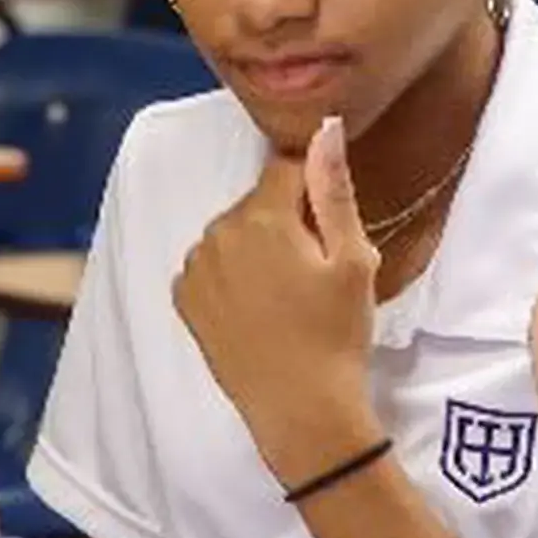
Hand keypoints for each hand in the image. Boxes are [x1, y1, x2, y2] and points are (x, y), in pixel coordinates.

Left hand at [173, 116, 383, 488]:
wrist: (301, 410)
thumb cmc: (337, 334)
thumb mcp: (352, 259)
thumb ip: (334, 189)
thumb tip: (325, 127)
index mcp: (261, 216)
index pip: (287, 167)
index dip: (314, 190)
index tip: (328, 227)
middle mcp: (217, 233)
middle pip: (258, 202)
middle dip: (286, 220)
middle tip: (314, 271)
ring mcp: (195, 267)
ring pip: (233, 232)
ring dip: (257, 247)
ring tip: (287, 295)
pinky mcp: (185, 299)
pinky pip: (210, 265)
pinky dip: (230, 275)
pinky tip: (257, 308)